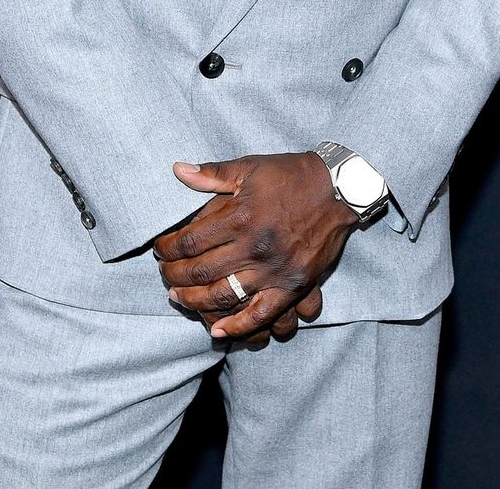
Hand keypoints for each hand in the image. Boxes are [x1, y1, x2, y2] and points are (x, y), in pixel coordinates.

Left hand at [153, 153, 358, 340]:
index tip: (161, 249)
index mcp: (240, 217)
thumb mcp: (250, 167)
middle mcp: (253, 247)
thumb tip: (177, 170)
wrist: (338, 188)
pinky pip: (260, 314)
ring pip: (223, 296)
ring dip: (194, 302)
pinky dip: (237, 327)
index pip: (190, 241)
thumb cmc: (290, 175)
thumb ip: (212, 174)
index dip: (168, 248)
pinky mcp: (291, 286)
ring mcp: (273, 271)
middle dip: (174, 276)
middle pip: (200, 272)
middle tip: (164, 276)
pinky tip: (217, 331)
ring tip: (179, 299)